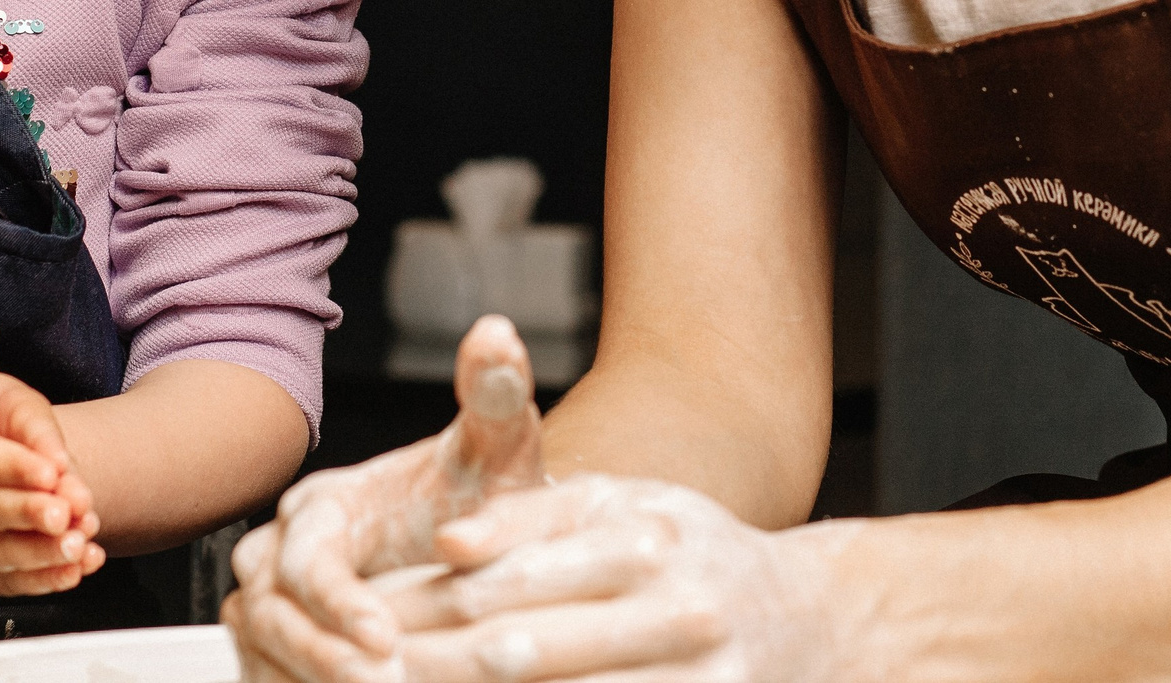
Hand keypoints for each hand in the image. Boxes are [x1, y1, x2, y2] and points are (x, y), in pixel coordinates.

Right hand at [225, 316, 545, 682]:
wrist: (481, 534)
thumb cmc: (480, 492)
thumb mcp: (495, 444)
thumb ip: (493, 393)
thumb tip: (496, 333)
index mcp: (325, 505)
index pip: (309, 557)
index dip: (340, 601)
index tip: (387, 637)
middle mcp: (287, 549)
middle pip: (268, 607)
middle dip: (317, 650)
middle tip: (380, 679)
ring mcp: (279, 599)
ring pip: (260, 643)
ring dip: (307, 673)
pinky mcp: (284, 643)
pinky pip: (267, 670)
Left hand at [383, 476, 855, 682]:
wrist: (814, 621)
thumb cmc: (690, 552)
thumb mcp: (623, 506)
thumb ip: (531, 518)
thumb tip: (448, 546)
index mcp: (641, 540)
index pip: (502, 581)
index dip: (420, 608)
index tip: (356, 625)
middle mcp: (674, 610)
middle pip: (515, 656)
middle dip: (423, 671)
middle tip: (356, 677)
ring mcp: (696, 680)